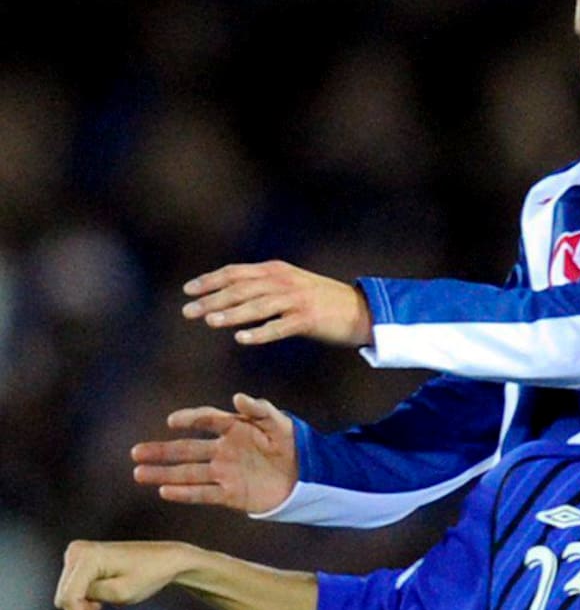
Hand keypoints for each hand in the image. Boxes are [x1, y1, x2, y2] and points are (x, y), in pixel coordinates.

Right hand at [55, 540, 191, 609]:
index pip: (68, 597)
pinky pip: (72, 586)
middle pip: (63, 595)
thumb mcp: (119, 593)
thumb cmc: (148, 574)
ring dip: (82, 603)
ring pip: (66, 592)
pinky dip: (84, 596)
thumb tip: (68, 597)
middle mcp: (77, 550)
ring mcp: (77, 552)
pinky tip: (100, 597)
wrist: (165, 559)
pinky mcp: (81, 558)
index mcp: (87, 556)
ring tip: (103, 603)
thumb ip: (89, 597)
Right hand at [131, 393, 298, 513]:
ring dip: (164, 473)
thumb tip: (238, 397)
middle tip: (136, 451)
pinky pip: (204, 493)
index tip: (173, 421)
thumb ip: (259, 408)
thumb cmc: (292, 443)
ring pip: (188, 473)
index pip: (207, 420)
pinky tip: (164, 491)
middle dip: (161, 450)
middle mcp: (224, 450)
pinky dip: (185, 493)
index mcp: (235, 428)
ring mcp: (225, 473)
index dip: (190, 419)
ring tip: (139, 472)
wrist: (306, 475)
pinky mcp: (231, 494)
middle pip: (187, 449)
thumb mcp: (279, 422)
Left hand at [180, 260, 372, 346]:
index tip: (188, 290)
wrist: (362, 311)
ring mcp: (297, 300)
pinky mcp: (308, 320)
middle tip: (188, 311)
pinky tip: (242, 339)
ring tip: (208, 322)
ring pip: (257, 306)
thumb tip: (232, 294)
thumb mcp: (292, 285)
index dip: (210, 280)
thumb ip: (265, 286)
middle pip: (241, 289)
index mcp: (277, 271)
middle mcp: (284, 281)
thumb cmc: (323, 301)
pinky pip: (279, 327)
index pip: (236, 273)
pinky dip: (259, 333)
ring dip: (231, 314)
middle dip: (212, 299)